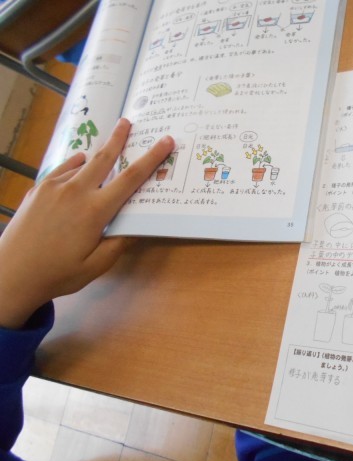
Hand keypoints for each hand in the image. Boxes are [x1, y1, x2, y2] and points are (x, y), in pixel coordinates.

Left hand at [0, 118, 174, 328]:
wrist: (10, 274)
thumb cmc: (58, 273)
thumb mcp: (97, 265)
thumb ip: (119, 243)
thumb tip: (138, 226)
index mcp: (95, 211)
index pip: (130, 179)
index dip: (151, 159)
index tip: (165, 142)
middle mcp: (75, 192)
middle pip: (103, 158)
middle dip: (118, 138)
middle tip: (128, 121)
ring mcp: (54, 188)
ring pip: (81, 163)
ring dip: (96, 153)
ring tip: (106, 146)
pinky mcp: (38, 190)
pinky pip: (62, 170)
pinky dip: (74, 164)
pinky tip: (78, 164)